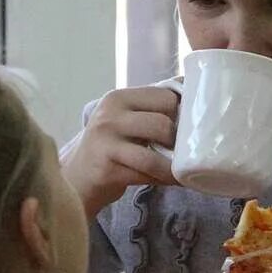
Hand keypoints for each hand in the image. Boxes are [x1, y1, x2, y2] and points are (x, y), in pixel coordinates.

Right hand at [62, 86, 179, 218]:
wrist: (77, 179)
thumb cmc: (111, 147)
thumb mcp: (125, 120)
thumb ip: (151, 109)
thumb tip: (194, 92)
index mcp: (118, 98)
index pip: (165, 96)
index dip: (179, 114)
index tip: (182, 128)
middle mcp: (109, 116)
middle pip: (163, 124)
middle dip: (177, 142)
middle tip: (178, 151)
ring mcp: (106, 142)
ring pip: (154, 155)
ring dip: (172, 166)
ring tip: (180, 170)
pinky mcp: (107, 169)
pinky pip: (147, 174)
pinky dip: (164, 179)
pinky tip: (171, 181)